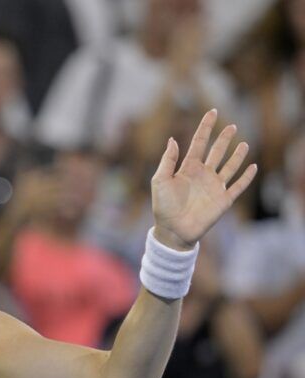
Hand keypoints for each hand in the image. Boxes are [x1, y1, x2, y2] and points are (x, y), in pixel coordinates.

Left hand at [151, 109, 256, 249]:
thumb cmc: (163, 206)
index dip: (206, 127)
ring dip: (237, 155)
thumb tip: (173, 139)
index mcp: (188, 167)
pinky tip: (252, 167)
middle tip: (232, 126)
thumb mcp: (160, 180)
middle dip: (224, 138)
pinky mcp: (223, 200)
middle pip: (217, 151)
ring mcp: (214, 186)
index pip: (200, 142)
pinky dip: (246, 177)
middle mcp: (203, 174)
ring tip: (244, 143)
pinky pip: (238, 186)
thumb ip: (168, 160)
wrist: (173, 230)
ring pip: (230, 166)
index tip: (212, 111)